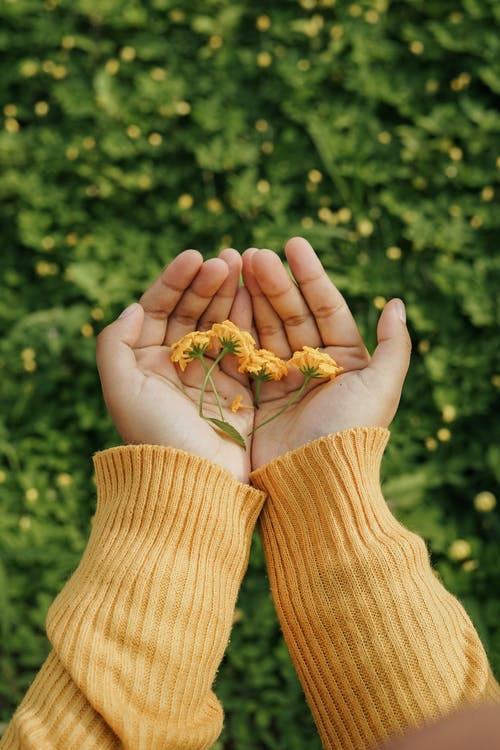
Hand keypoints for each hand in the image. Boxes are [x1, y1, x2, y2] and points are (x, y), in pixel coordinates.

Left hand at [96, 249, 253, 482]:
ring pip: (218, 322)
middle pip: (190, 311)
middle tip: (228, 258)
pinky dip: (248, 318)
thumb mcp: (120, 388)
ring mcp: (209, 373)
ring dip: (229, 293)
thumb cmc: (155, 434)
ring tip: (245, 265)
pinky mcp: (238, 386)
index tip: (195, 257)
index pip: (158, 308)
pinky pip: (243, 343)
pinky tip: (255, 295)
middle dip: (207, 282)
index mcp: (145, 361)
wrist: (196, 479)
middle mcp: (176, 364)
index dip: (175, 281)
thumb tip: (133, 306)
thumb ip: (114, 343)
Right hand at [242, 237, 411, 469]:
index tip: (293, 244)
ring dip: (252, 297)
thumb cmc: (350, 433)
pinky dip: (235, 327)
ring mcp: (283, 380)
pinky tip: (224, 300)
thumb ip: (394, 346)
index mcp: (345, 360)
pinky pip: (245, 353)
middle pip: (292, 314)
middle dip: (274, 282)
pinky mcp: (256, 396)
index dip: (311, 275)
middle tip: (254, 253)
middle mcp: (314, 367)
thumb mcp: (381, 387)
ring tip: (235, 265)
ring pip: (266, 328)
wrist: (313, 483)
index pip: (327, 307)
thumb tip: (397, 304)